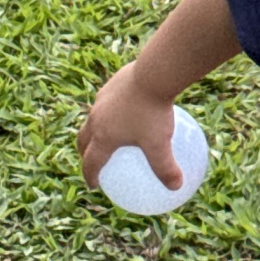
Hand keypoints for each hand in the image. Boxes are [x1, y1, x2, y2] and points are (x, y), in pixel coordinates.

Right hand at [78, 62, 179, 191]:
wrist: (153, 73)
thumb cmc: (154, 112)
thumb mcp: (161, 144)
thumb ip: (165, 167)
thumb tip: (176, 187)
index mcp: (103, 136)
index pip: (90, 162)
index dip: (90, 176)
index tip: (94, 185)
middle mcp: (96, 118)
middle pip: (83, 139)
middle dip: (84, 152)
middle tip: (93, 160)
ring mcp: (102, 99)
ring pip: (93, 118)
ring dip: (95, 129)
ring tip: (108, 133)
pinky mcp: (111, 84)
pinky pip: (108, 102)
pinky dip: (112, 111)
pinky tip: (128, 109)